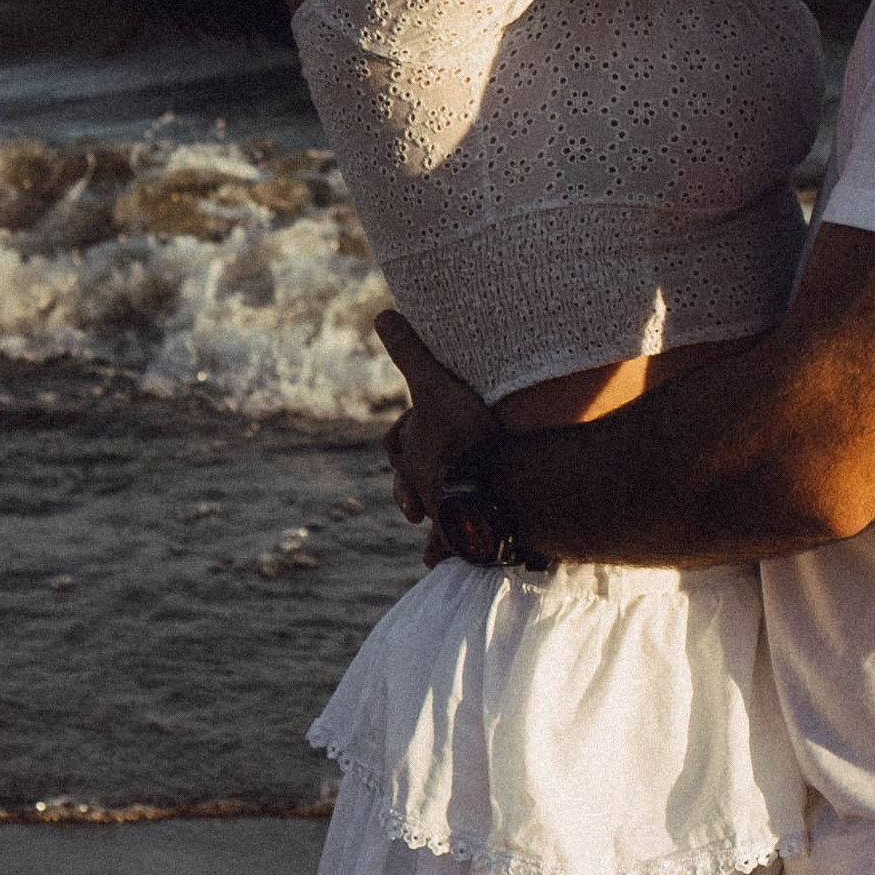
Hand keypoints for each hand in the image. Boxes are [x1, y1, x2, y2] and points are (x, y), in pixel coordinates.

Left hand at [374, 310, 500, 530]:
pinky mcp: (462, 530)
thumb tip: (383, 314)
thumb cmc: (462, 436)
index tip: (404, 435)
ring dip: (428, 513)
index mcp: (412, 448)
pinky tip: (438, 561)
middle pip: (408, 480)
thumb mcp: (435, 384)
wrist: (491, 487)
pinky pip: (450, 544)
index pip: (398, 440)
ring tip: (424, 520)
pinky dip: (444, 549)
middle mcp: (422, 481)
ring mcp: (441, 507)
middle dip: (411, 480)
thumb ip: (410, 351)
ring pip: (428, 510)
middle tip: (415, 476)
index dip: (403, 435)